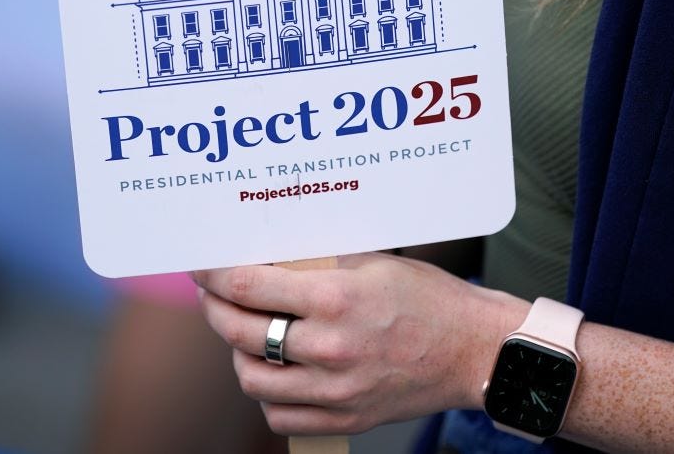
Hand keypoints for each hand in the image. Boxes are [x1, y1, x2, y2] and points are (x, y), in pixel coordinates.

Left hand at [191, 253, 527, 434]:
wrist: (474, 350)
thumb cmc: (429, 297)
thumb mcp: (372, 262)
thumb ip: (316, 262)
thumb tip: (265, 253)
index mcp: (336, 299)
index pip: (247, 286)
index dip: (212, 274)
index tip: (199, 265)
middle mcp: (330, 348)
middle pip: (240, 332)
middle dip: (215, 308)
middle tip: (213, 294)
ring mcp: (336, 391)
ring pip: (252, 378)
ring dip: (238, 352)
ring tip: (246, 332)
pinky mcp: (344, 419)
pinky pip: (279, 415)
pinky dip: (267, 393)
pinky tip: (274, 370)